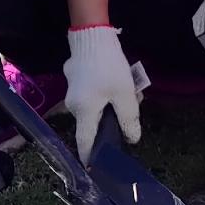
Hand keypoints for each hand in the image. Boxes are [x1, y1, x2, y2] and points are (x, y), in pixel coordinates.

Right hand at [62, 25, 141, 162]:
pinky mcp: (74, 77)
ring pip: (93, 105)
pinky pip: (89, 92)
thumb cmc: (108, 68)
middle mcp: (73, 105)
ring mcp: (71, 90)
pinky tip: (116, 79)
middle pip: (93, 121)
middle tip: (133, 106)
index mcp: (84, 112)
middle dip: (112, 118)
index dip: (90, 157)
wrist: (92, 35)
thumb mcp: (125, 94)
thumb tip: (132, 139)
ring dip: (111, 102)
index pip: (85, 142)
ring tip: (131, 89)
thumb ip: (129, 119)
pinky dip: (103, 91)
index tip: (94, 170)